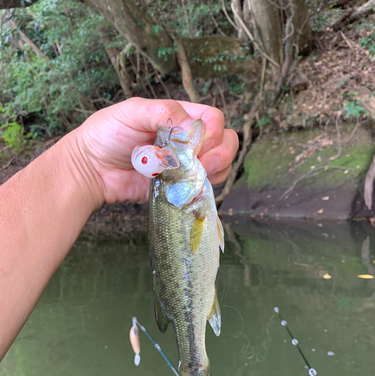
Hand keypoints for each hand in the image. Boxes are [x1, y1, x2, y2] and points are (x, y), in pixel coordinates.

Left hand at [73, 97, 238, 204]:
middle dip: (220, 153)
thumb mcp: (132, 111)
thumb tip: (192, 127)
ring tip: (193, 174)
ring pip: (221, 164)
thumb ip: (164, 112)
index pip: (213, 119)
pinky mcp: (180, 186)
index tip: (195, 143)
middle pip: (225, 141)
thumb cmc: (107, 134)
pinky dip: (204, 187)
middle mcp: (187, 140)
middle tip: (201, 163)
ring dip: (215, 170)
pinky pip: (205, 186)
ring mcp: (186, 164)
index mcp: (179, 116)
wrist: (92, 169)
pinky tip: (186, 186)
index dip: (212, 131)